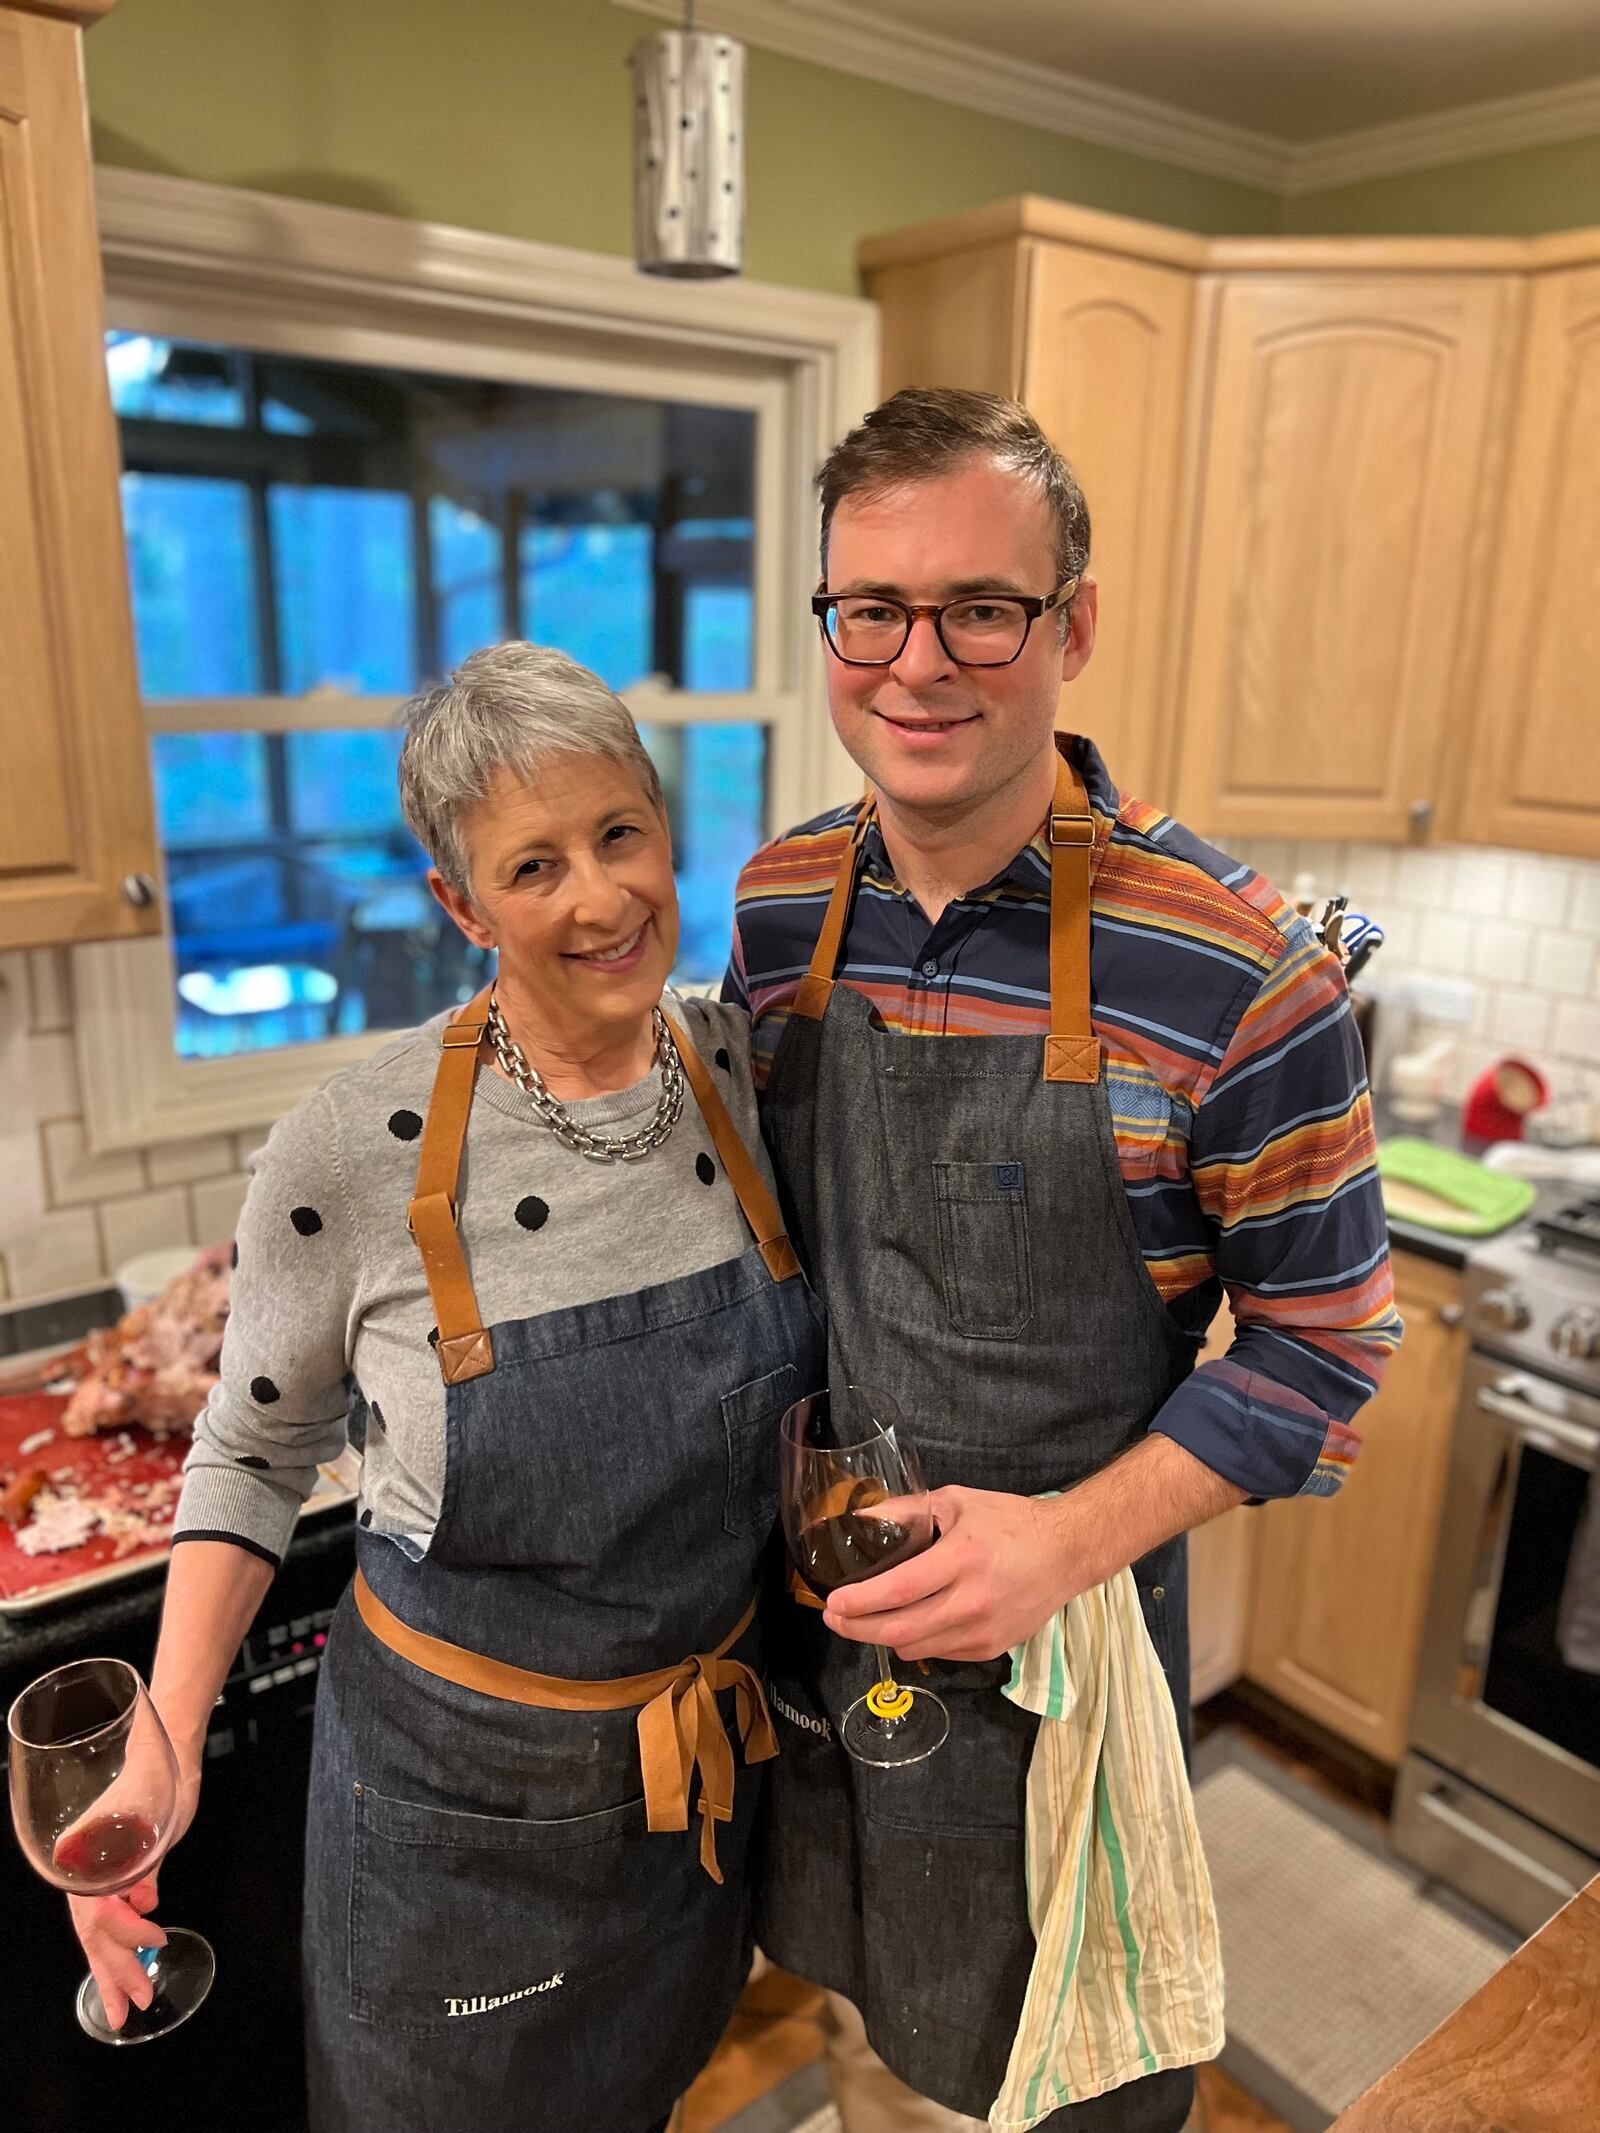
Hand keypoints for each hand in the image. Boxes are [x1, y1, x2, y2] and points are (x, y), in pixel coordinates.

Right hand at [65, 1756, 200, 2030]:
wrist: (164, 1755)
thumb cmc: (158, 1779)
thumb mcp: (156, 1819)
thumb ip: (145, 1864)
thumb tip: (144, 1901)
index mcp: (80, 1855)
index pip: (97, 1910)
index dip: (125, 1932)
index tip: (156, 1937)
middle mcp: (80, 1870)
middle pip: (92, 1931)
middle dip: (112, 1972)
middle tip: (131, 2007)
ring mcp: (93, 1876)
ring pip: (96, 1934)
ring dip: (111, 1971)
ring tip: (125, 2006)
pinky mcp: (111, 1878)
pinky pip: (107, 1922)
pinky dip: (117, 1948)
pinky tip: (128, 1968)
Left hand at [823, 1486, 1077, 1662]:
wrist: (1067, 1553)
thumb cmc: (1010, 1521)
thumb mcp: (957, 1502)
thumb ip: (907, 1510)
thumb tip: (862, 1520)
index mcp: (962, 1559)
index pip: (898, 1591)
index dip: (859, 1602)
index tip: (832, 1602)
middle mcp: (972, 1602)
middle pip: (899, 1630)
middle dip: (857, 1628)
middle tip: (834, 1618)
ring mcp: (983, 1632)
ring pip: (916, 1648)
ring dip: (882, 1638)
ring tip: (862, 1621)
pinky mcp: (991, 1649)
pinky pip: (939, 1653)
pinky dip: (915, 1642)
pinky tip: (907, 1624)